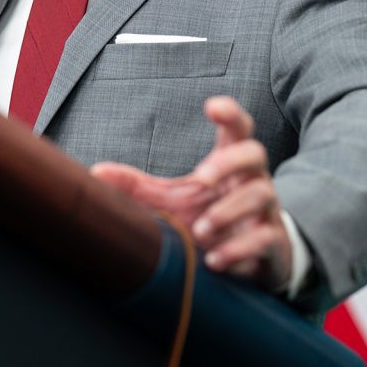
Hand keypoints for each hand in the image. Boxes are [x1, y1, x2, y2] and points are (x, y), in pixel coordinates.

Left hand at [90, 96, 292, 291]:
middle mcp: (253, 181)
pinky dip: (238, 249)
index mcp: (230, 164)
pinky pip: (263, 239)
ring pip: (260, 195)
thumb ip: (138, 187)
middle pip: (255, 153)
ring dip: (228, 211)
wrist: (252, 259)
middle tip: (201, 178)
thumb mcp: (174, 201)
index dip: (230, 114)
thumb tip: (95, 172)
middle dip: (229, 162)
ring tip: (201, 231)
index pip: (239, 129)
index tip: (211, 106)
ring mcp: (266, 211)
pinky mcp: (272, 243)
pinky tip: (214, 260)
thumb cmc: (210, 217)